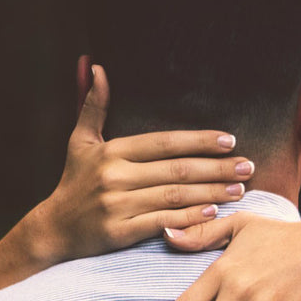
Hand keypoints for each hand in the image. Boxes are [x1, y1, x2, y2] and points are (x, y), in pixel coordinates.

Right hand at [25, 65, 256, 264]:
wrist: (53, 229)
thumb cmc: (74, 182)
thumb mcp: (81, 141)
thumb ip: (94, 106)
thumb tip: (99, 68)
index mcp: (112, 152)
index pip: (164, 143)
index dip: (198, 141)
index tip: (229, 140)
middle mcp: (115, 176)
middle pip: (176, 170)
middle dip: (216, 168)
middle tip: (247, 166)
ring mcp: (117, 205)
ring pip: (174, 196)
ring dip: (211, 192)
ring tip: (239, 189)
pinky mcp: (119, 232)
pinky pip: (163, 222)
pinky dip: (189, 217)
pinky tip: (213, 211)